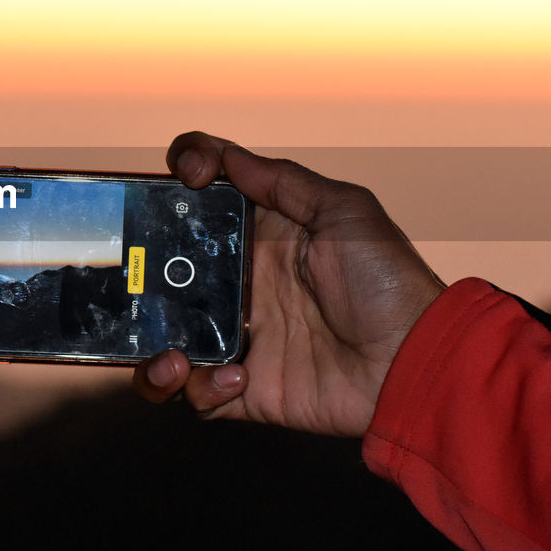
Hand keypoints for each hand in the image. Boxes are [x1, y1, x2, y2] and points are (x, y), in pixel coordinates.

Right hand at [133, 132, 444, 436]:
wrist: (416, 362)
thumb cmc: (390, 280)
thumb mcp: (344, 211)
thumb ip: (281, 180)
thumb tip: (221, 156)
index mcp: (260, 238)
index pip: (201, 204)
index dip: (180, 182)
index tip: (181, 179)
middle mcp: (240, 286)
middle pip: (165, 276)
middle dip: (138, 278)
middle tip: (134, 280)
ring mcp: (240, 338)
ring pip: (165, 343)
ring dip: (150, 353)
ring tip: (172, 357)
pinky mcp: (247, 389)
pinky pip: (198, 394)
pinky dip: (200, 389)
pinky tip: (234, 378)